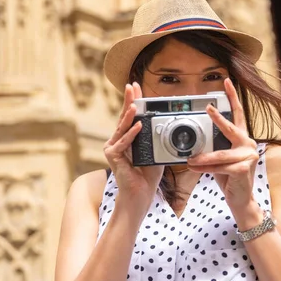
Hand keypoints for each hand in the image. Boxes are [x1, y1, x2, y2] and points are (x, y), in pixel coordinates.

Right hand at [103, 82, 163, 213]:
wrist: (140, 194)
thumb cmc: (147, 175)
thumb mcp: (156, 152)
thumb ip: (156, 139)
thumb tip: (167, 125)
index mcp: (127, 138)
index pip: (131, 116)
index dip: (134, 101)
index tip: (136, 87)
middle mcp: (117, 140)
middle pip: (124, 117)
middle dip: (129, 100)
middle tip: (132, 86)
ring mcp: (113, 147)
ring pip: (122, 127)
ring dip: (130, 114)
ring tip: (136, 103)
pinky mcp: (113, 156)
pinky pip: (124, 142)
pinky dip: (132, 134)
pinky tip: (139, 125)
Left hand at [187, 78, 260, 214]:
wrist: (240, 199)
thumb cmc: (229, 177)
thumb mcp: (220, 158)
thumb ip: (214, 146)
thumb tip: (194, 139)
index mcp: (241, 138)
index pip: (237, 114)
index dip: (232, 97)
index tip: (226, 82)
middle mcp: (247, 144)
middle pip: (231, 128)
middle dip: (218, 118)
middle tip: (208, 108)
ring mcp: (248, 156)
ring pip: (220, 154)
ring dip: (203, 157)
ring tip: (189, 160)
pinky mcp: (243, 169)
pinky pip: (221, 167)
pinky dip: (206, 168)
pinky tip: (196, 168)